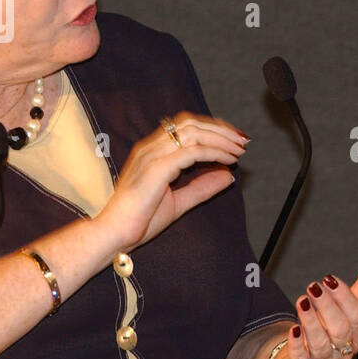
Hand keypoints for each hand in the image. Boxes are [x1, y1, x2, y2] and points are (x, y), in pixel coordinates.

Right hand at [96, 112, 248, 251]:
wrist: (115, 234)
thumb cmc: (139, 220)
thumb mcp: (179, 201)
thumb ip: (202, 188)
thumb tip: (227, 176)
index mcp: (152, 151)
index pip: (185, 126)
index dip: (212, 128)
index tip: (233, 138)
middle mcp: (151, 148)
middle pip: (191, 123)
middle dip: (220, 129)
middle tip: (242, 140)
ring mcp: (152, 156)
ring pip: (193, 133)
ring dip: (220, 138)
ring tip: (239, 149)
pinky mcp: (157, 169)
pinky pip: (192, 152)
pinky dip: (214, 153)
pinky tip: (227, 160)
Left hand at [271, 259, 357, 358]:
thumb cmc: (329, 330)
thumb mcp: (348, 309)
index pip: (357, 317)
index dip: (344, 297)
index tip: (330, 279)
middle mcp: (344, 351)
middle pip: (340, 330)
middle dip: (327, 306)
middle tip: (313, 286)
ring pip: (321, 343)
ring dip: (311, 321)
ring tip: (302, 301)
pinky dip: (298, 344)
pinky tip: (293, 329)